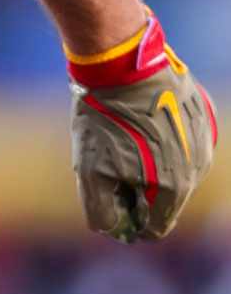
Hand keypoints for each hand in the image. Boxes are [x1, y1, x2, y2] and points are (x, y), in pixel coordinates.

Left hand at [69, 15, 217, 241]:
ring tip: (125, 144)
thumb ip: (102, 213)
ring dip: (152, 170)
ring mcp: (205, 142)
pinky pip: (184, 146)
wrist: (122, 64)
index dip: (129, 223)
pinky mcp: (204, 119)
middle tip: (111, 170)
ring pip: (176, 174)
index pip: (154, 228)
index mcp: (174, 187)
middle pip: (166, 202)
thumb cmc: (103, 120)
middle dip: (139, 195)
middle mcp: (198, 168)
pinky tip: (141, 127)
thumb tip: (114, 229)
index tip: (110, 201)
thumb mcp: (89, 173)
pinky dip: (163, 145)